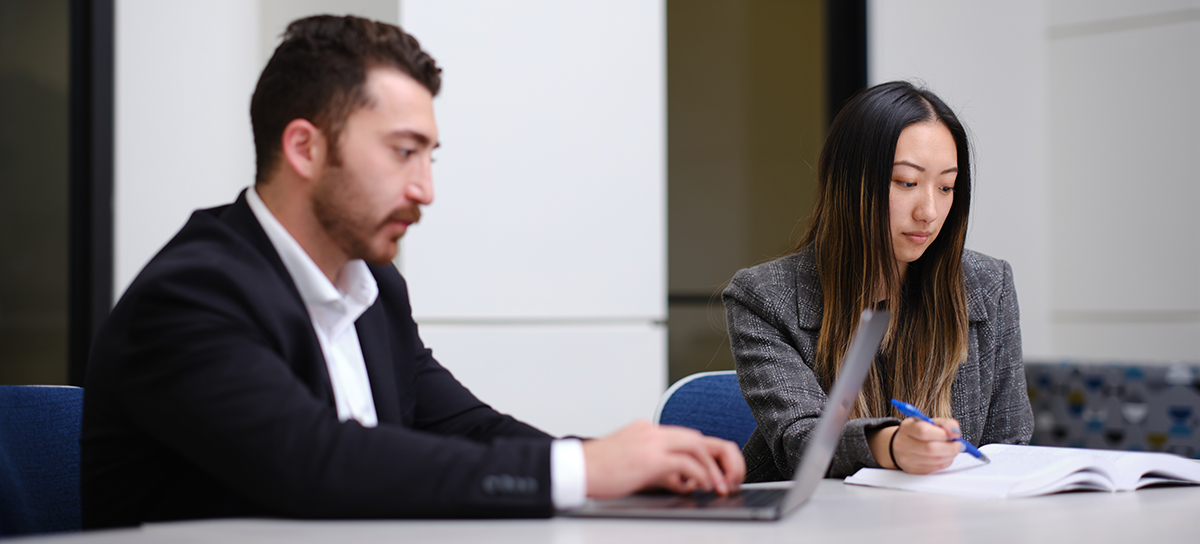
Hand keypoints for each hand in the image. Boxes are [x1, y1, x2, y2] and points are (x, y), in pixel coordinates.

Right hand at [581, 419, 745, 498]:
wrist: (572, 469)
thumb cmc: (599, 472)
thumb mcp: (635, 466)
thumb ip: (661, 469)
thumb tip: (685, 481)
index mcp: (648, 431)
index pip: (689, 436)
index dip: (710, 454)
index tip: (720, 473)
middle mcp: (652, 432)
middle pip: (699, 437)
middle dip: (721, 458)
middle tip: (731, 479)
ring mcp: (650, 442)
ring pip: (697, 446)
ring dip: (714, 468)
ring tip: (721, 486)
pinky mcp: (648, 458)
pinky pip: (685, 463)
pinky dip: (700, 474)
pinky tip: (703, 487)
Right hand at [869, 417, 962, 473]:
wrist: (901, 445)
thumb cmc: (918, 432)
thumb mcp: (930, 422)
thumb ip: (945, 423)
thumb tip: (955, 432)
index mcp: (907, 428)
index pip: (924, 431)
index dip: (943, 433)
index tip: (955, 434)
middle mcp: (903, 444)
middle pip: (931, 448)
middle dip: (950, 447)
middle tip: (958, 444)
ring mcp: (907, 459)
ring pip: (936, 460)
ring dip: (949, 455)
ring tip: (951, 449)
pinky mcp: (913, 470)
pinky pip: (935, 468)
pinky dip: (945, 461)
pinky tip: (944, 456)